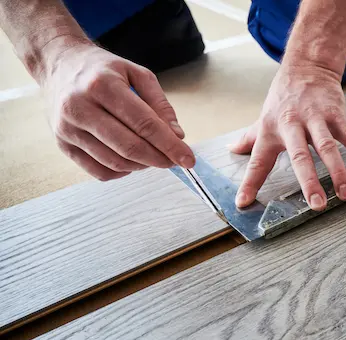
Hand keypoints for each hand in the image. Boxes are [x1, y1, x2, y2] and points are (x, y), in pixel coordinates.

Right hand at [41, 38, 193, 180]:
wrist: (60, 65)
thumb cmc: (103, 71)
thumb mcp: (137, 73)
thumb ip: (160, 104)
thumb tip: (177, 136)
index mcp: (102, 85)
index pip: (144, 124)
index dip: (170, 145)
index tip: (188, 159)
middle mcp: (80, 107)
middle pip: (129, 146)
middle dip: (159, 159)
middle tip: (174, 160)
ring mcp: (67, 128)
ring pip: (115, 162)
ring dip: (142, 165)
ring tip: (153, 156)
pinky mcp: (62, 144)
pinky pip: (99, 171)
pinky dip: (122, 171)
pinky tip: (132, 161)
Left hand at [230, 64, 345, 208]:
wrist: (307, 67)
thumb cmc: (284, 98)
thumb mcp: (264, 117)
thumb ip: (249, 137)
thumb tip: (232, 149)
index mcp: (271, 131)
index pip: (258, 161)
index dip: (250, 182)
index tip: (243, 203)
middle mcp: (292, 126)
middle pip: (300, 156)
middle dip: (309, 181)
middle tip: (317, 205)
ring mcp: (316, 119)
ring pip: (328, 148)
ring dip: (338, 172)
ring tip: (345, 194)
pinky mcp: (337, 114)